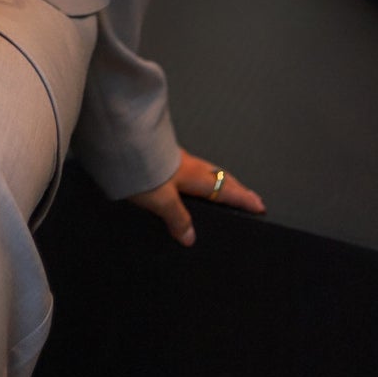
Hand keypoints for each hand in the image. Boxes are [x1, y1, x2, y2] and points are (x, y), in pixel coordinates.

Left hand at [128, 148, 265, 245]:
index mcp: (195, 176)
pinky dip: (199, 174)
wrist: (118, 138)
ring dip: (219, 179)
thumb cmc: (140, 168)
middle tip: (250, 196)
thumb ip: (177, 218)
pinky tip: (187, 179)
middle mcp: (188, 165)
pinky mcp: (161, 154)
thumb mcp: (161, 200)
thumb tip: (190, 237)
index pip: (226, 190)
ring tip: (225, 188)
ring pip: (205, 170)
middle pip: (220, 177)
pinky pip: (189, 167)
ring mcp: (175, 157)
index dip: (243, 199)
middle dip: (236, 188)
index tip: (260, 205)